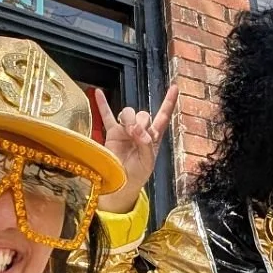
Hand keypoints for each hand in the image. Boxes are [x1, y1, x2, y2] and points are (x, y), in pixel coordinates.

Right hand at [96, 84, 177, 212]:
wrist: (120, 184)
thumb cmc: (137, 175)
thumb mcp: (147, 162)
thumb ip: (146, 144)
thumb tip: (138, 129)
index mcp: (153, 137)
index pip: (163, 116)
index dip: (169, 101)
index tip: (175, 87)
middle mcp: (140, 131)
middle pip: (143, 114)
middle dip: (140, 120)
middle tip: (136, 133)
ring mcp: (125, 130)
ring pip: (128, 113)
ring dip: (129, 118)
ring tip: (127, 131)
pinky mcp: (111, 133)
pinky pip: (107, 116)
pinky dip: (103, 104)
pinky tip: (98, 92)